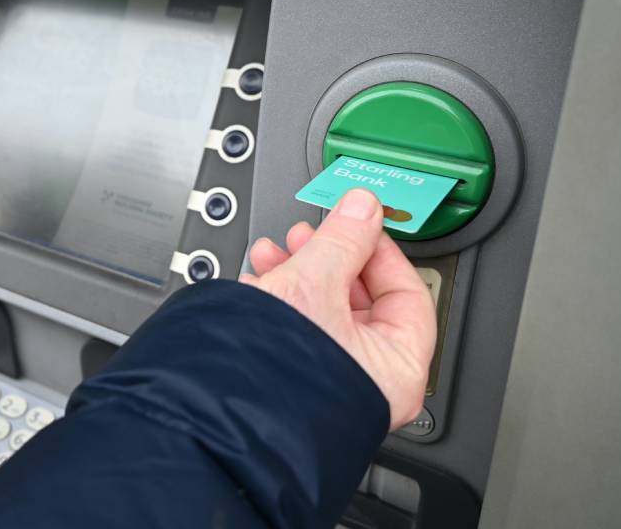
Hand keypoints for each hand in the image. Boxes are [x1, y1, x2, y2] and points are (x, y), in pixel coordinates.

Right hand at [240, 188, 436, 429]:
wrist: (212, 410)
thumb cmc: (276, 371)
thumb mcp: (313, 283)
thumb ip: (343, 239)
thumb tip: (362, 209)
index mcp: (396, 369)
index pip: (407, 293)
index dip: (378, 249)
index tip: (357, 224)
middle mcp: (368, 385)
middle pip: (360, 301)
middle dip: (326, 258)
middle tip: (306, 235)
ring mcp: (330, 385)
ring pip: (323, 313)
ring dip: (296, 273)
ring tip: (270, 254)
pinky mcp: (296, 383)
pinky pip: (299, 332)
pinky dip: (279, 302)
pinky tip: (257, 285)